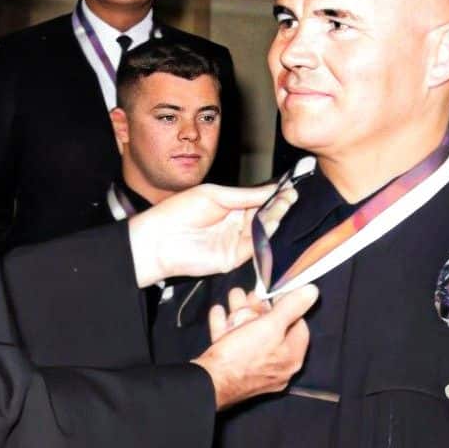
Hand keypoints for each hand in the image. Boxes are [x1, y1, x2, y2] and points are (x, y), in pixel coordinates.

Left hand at [127, 181, 295, 286]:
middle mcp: (236, 224)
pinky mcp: (234, 258)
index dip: (274, 195)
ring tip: (282, 210)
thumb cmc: (178, 212)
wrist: (159, 240)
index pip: (259, 200)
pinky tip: (272, 226)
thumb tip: (272, 189)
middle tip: (289, 199)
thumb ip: (244, 195)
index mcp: (231, 205)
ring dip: (274, 221)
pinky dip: (265, 238)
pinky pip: (254, 248)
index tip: (289, 189)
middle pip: (265, 215)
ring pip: (263, 232)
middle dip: (278, 207)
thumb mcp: (214, 195)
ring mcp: (236, 241)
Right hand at [193, 282, 317, 409]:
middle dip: (258, 308)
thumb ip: (291, 307)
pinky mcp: (234, 371)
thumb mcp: (270, 326)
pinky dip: (225, 327)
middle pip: (272, 330)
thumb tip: (312, 292)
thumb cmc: (242, 356)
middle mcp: (276, 366)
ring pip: (250, 335)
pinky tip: (218, 312)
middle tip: (250, 294)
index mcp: (291, 357)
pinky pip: (233, 345)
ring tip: (234, 296)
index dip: (289, 307)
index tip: (276, 295)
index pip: (299, 326)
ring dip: (240, 313)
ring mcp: (254, 370)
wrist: (209, 383)